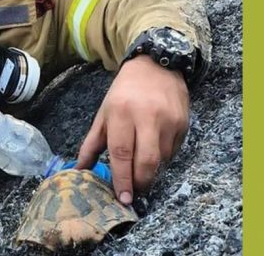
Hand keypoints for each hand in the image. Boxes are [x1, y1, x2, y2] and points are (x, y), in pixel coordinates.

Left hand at [76, 55, 189, 203]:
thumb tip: (80, 170)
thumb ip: (92, 144)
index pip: (122, 152)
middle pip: (146, 161)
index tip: (122, 198)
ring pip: (161, 160)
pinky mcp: (183, 123)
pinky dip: (163, 158)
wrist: (155, 65)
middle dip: (140, 182)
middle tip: (133, 192)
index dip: (122, 178)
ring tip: (141, 168)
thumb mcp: (104, 114)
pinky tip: (154, 150)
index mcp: (122, 113)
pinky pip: (173, 151)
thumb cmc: (124, 93)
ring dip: (151, 170)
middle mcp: (147, 117)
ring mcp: (169, 121)